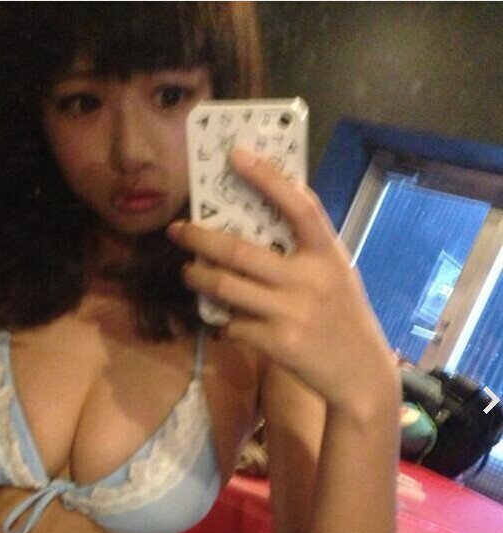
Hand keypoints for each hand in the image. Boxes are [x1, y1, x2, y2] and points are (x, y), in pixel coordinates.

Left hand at [167, 148, 398, 418]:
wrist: (360, 373)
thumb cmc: (344, 316)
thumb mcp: (335, 274)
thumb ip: (304, 250)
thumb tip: (255, 223)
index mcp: (328, 254)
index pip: (299, 205)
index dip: (266, 176)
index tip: (235, 154)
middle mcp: (309, 279)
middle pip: (238, 250)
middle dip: (199, 237)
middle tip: (178, 229)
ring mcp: (291, 312)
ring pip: (225, 287)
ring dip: (197, 276)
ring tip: (188, 271)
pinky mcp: (277, 343)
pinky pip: (234, 324)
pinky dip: (223, 320)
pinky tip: (223, 318)